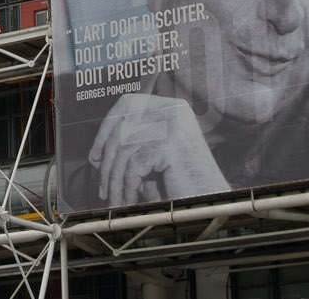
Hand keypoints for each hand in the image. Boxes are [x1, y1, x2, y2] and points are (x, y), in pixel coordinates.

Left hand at [88, 93, 228, 204]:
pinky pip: (133, 166)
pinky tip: (128, 200)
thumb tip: (95, 152)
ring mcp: (173, 124)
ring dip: (115, 180)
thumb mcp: (155, 159)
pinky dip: (126, 187)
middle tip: (103, 188)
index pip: (127, 105)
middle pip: (121, 129)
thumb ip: (130, 148)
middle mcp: (172, 109)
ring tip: (115, 200)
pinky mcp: (170, 144)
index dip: (105, 131)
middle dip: (107, 162)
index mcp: (171, 106)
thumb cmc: (184, 184)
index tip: (95, 157)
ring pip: (124, 151)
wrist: (213, 203)